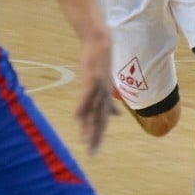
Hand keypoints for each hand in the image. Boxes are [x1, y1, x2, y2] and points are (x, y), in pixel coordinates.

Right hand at [75, 32, 117, 153]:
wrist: (101, 41)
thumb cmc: (100, 61)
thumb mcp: (104, 83)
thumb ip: (108, 100)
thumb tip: (117, 114)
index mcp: (105, 96)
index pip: (102, 119)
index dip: (99, 134)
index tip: (94, 149)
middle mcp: (103, 94)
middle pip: (99, 119)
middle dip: (96, 137)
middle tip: (92, 154)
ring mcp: (98, 87)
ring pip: (93, 110)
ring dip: (89, 127)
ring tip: (85, 142)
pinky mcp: (92, 78)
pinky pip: (87, 95)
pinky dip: (82, 106)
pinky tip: (76, 117)